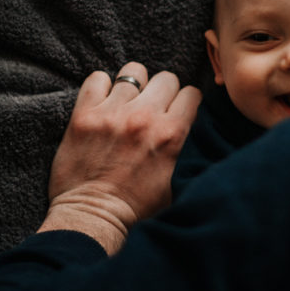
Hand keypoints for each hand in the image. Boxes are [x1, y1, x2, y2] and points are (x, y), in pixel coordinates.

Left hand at [40, 63, 200, 252]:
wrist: (96, 218)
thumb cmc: (139, 208)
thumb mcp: (180, 183)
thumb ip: (192, 154)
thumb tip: (205, 136)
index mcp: (173, 135)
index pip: (192, 94)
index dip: (187, 103)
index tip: (179, 113)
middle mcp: (145, 117)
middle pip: (166, 78)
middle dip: (164, 92)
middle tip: (154, 109)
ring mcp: (113, 113)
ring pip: (133, 72)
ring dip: (135, 86)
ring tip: (129, 103)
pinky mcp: (84, 115)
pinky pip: (97, 78)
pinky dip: (102, 86)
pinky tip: (104, 103)